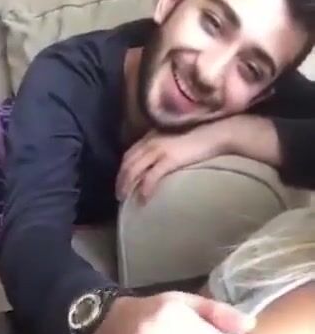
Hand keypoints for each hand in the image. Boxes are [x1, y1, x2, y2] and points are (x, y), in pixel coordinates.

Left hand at [116, 121, 230, 202]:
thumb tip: (155, 164)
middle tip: (119, 196)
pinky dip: (145, 187)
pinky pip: (152, 176)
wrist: (215, 134)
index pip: (129, 154)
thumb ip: (162, 150)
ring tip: (125, 199)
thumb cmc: (198, 139)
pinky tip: (143, 197)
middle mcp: (151, 142)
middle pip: (128, 163)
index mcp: (151, 137)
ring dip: (128, 185)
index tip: (120, 182)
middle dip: (121, 180)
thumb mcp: (174, 141)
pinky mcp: (170, 159)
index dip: (122, 170)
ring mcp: (159, 150)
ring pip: (135, 170)